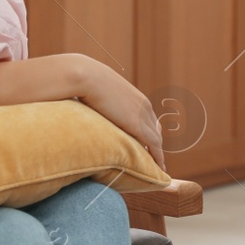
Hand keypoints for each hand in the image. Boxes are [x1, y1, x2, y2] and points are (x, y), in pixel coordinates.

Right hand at [74, 55, 166, 171]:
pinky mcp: (138, 125)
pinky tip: (159, 168)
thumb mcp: (100, 91)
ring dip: (158, 154)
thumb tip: (91, 106)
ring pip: (157, 140)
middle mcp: (144, 106)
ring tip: (159, 168)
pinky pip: (154, 146)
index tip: (149, 143)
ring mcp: (143, 115)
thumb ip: (104, 100)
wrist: (87, 77)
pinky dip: (158, 158)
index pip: (149, 119)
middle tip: (156, 158)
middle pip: (156, 129)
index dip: (150, 132)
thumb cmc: (86, 81)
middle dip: (156, 144)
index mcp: (136, 97)